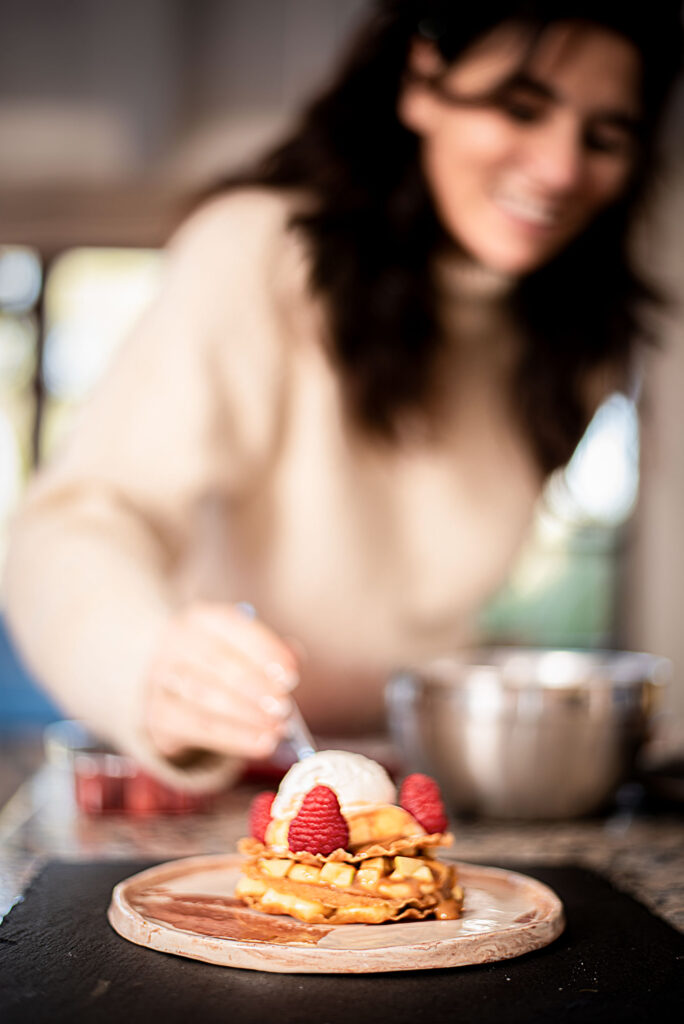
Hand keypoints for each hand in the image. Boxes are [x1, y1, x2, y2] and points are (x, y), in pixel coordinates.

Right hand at [144, 602, 298, 761]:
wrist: (168, 687)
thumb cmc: (218, 665)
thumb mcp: (240, 648)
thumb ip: (268, 652)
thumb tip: (294, 659)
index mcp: (201, 619)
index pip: (234, 628)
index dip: (264, 652)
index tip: (291, 676)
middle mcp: (175, 643)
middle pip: (216, 662)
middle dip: (255, 686)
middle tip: (284, 706)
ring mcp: (161, 680)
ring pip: (205, 697)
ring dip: (246, 714)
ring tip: (277, 727)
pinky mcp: (158, 717)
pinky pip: (198, 729)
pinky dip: (234, 738)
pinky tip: (262, 743)